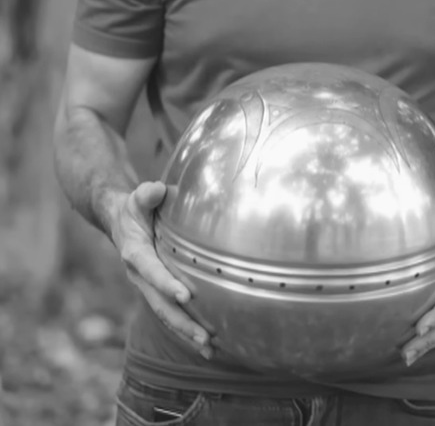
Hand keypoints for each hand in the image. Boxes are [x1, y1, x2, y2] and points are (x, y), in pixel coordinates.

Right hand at [110, 180, 212, 358]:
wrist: (120, 221)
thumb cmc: (135, 207)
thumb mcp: (138, 196)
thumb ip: (146, 194)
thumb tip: (156, 190)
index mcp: (135, 253)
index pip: (152, 270)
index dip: (167, 283)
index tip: (186, 295)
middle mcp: (139, 275)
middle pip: (160, 304)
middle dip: (182, 322)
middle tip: (204, 336)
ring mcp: (147, 287)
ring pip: (166, 315)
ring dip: (186, 332)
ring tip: (209, 349)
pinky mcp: (156, 291)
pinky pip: (171, 313)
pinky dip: (186, 329)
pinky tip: (206, 343)